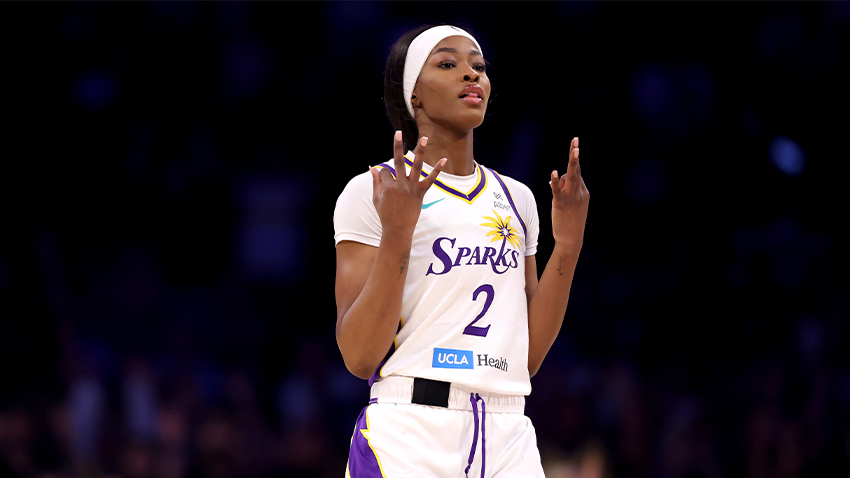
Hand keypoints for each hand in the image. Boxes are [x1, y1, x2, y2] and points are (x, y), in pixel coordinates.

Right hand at [370, 131, 445, 235]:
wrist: (398, 230)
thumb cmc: (385, 215)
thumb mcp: (377, 198)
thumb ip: (376, 182)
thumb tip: (373, 167)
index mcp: (388, 187)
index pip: (385, 172)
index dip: (383, 177)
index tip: (385, 186)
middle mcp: (400, 185)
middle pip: (398, 162)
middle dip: (396, 146)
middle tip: (398, 132)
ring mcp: (411, 189)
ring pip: (416, 166)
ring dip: (420, 151)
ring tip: (424, 138)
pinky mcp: (421, 193)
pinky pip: (430, 180)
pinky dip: (437, 170)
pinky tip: (444, 159)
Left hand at [549, 137, 588, 252]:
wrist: (572, 240)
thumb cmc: (570, 222)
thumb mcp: (571, 205)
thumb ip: (565, 191)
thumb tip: (555, 180)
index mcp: (583, 192)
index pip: (576, 174)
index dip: (570, 169)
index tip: (573, 149)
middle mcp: (579, 193)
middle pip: (577, 170)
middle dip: (575, 154)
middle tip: (575, 140)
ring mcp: (571, 198)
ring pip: (571, 177)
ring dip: (573, 162)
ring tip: (574, 148)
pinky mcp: (561, 205)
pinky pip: (558, 190)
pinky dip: (555, 182)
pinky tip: (553, 173)